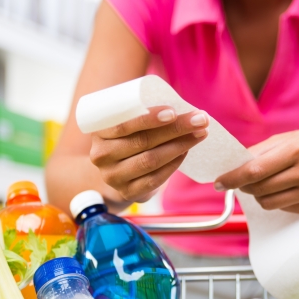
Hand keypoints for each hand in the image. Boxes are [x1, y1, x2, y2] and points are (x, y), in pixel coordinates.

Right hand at [90, 106, 208, 201]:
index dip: (149, 119)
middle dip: (175, 129)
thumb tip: (181, 106)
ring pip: (151, 160)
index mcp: (98, 132)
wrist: (116, 171)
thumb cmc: (128, 138)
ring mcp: (113, 177)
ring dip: (180, 145)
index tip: (174, 111)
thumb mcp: (127, 124)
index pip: (124, 125)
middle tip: (200, 119)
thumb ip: (142, 113)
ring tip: (200, 133)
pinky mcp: (128, 192)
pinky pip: (155, 179)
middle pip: (143, 142)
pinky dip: (174, 164)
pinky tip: (186, 151)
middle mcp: (101, 156)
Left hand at [214, 129, 298, 213]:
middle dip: (244, 186)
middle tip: (242, 181)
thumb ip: (260, 152)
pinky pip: (284, 209)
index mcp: (298, 149)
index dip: (232, 178)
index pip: (255, 170)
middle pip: (260, 189)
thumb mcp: (288, 139)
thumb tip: (232, 167)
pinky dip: (278, 200)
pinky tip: (287, 188)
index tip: (218, 182)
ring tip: (266, 183)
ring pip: (269, 203)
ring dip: (259, 195)